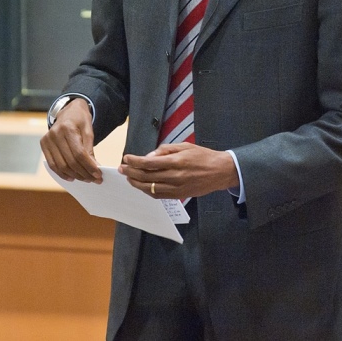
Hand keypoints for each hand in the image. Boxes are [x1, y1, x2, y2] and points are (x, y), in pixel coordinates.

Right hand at [40, 98, 102, 182]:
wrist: (68, 111)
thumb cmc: (80, 120)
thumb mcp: (89, 130)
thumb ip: (90, 148)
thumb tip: (94, 167)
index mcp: (67, 128)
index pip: (79, 153)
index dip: (89, 166)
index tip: (98, 174)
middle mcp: (55, 134)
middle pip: (70, 161)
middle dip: (84, 173)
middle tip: (94, 179)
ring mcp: (47, 140)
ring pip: (61, 166)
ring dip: (74, 175)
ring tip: (85, 179)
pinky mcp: (44, 145)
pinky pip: (52, 165)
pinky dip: (62, 174)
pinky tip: (72, 177)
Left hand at [118, 142, 238, 198]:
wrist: (219, 172)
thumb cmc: (203, 155)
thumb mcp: (185, 146)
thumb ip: (166, 150)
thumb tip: (150, 156)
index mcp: (176, 161)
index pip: (149, 163)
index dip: (135, 161)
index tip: (126, 158)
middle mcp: (174, 176)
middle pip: (147, 176)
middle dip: (131, 172)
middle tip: (122, 168)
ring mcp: (176, 188)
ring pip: (150, 188)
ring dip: (136, 183)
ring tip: (128, 178)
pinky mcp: (178, 195)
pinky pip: (159, 195)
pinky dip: (147, 191)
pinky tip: (141, 186)